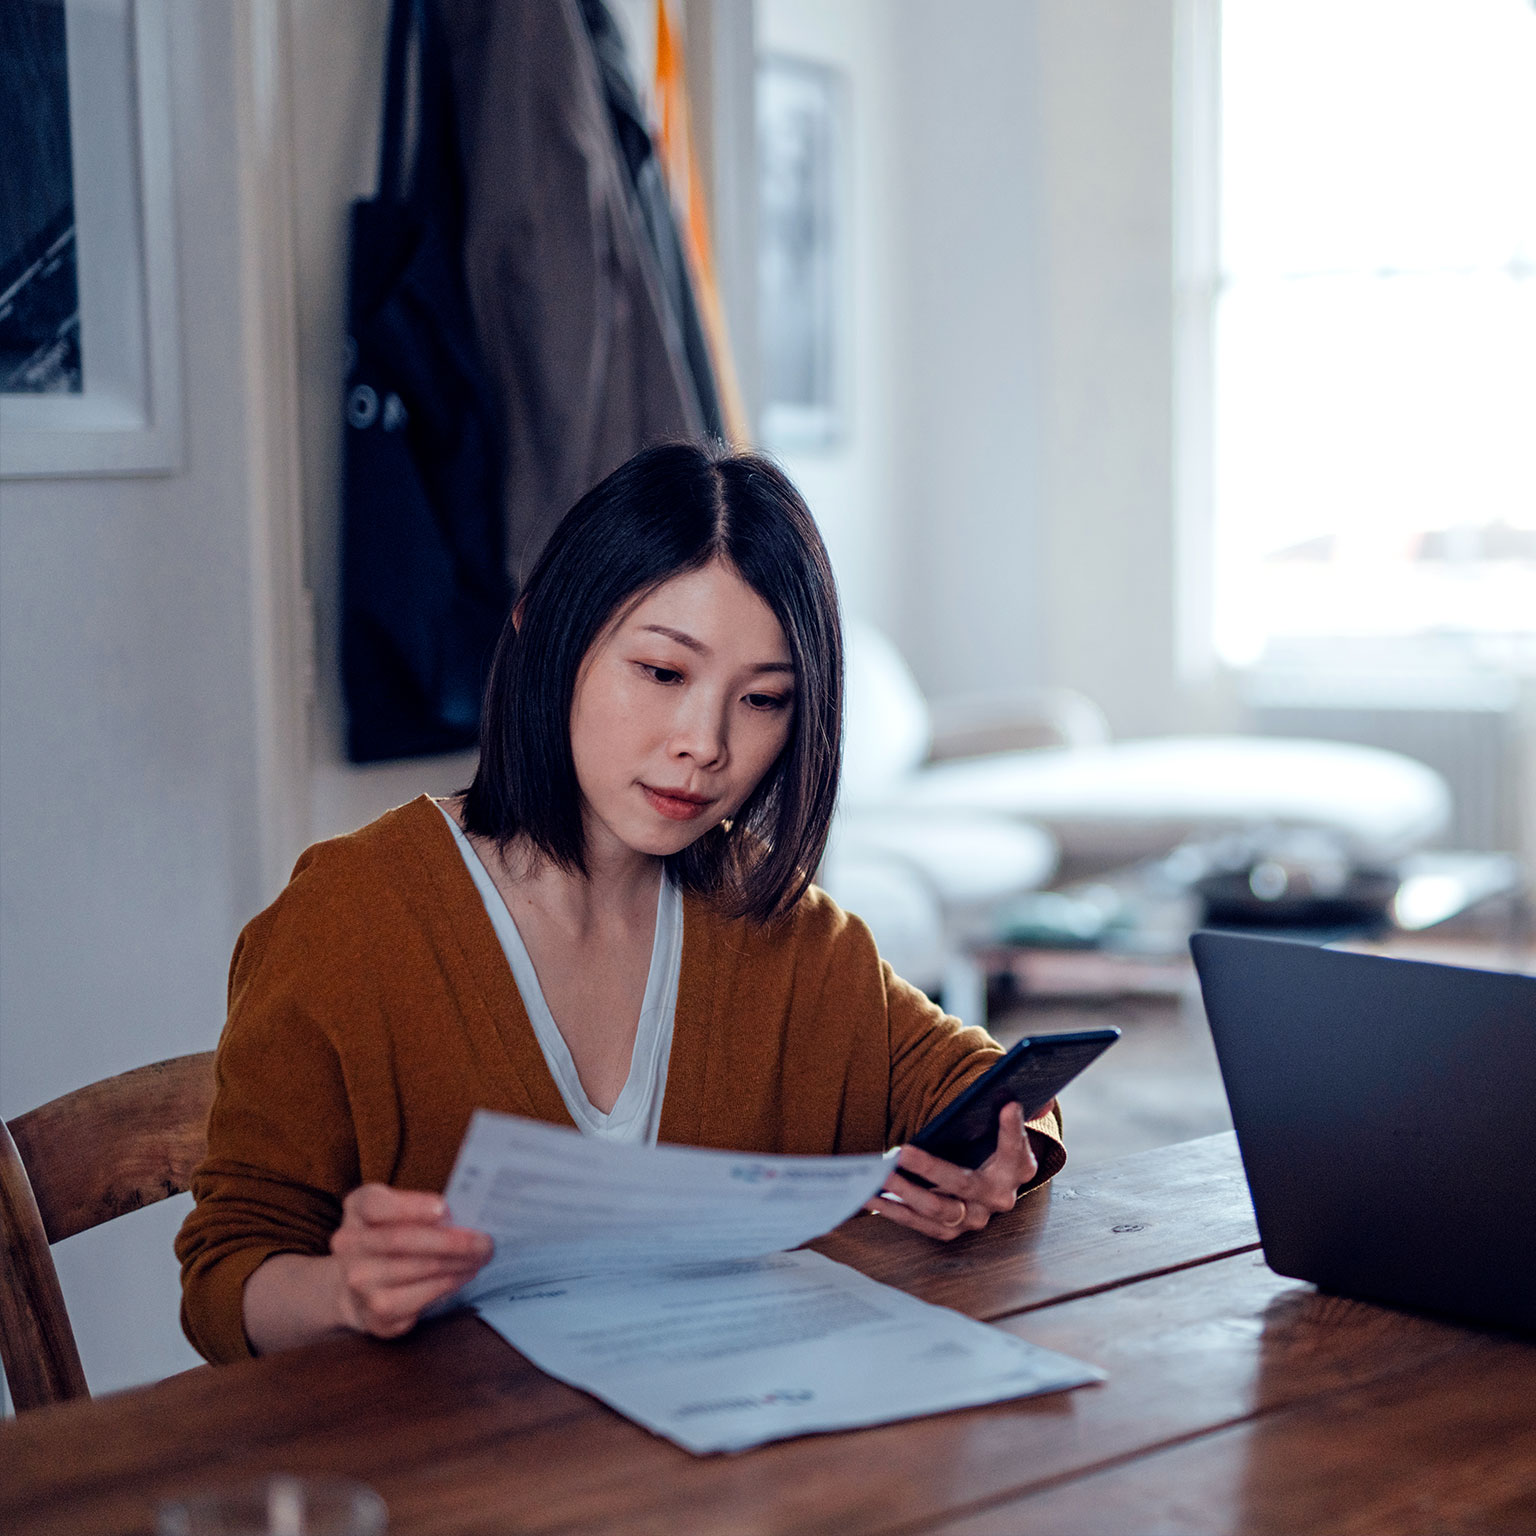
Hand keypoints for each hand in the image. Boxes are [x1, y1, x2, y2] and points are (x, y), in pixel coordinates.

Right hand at [329, 1184, 492, 1338]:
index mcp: (357, 1209)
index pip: (377, 1205)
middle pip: (403, 1241)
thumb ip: (420, 1206)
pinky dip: (448, 1286)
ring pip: (417, 1272)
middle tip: (484, 1242)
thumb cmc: (388, 1236)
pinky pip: (420, 1300)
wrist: (355, 1286)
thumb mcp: (395, 1209)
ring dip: (457, 1265)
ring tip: (479, 1258)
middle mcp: (349, 1246)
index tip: (445, 1209)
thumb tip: (464, 1214)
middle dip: (451, 1242)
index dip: (411, 1207)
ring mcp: (359, 1283)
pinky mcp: (375, 1315)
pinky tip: (463, 1276)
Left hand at [864, 1102, 1037, 1241]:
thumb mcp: (1004, 1129)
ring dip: (904, 1191)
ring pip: (936, 1208)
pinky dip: (892, 1210)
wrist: (992, 1184)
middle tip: (902, 1152)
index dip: (1012, 1129)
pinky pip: (917, 1222)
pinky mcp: (950, 1230)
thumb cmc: (993, 1146)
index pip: (1014, 1147)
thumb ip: (1011, 1113)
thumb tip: (1019, 1093)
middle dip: (930, 1168)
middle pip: (963, 1183)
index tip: (1008, 1105)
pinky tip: (869, 1195)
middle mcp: (998, 1198)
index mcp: (1018, 1168)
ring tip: (878, 1175)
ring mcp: (973, 1218)